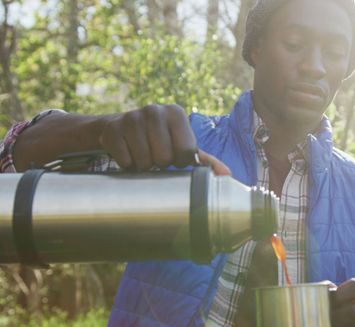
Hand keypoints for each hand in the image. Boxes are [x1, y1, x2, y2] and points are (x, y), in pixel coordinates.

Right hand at [98, 104, 229, 174]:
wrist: (120, 128)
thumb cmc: (158, 140)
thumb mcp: (182, 146)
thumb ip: (206, 160)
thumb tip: (227, 174)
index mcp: (176, 113)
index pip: (186, 153)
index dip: (179, 161)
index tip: (173, 156)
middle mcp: (155, 110)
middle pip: (165, 158)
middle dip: (160, 164)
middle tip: (155, 156)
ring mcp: (131, 117)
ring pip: (144, 161)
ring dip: (143, 165)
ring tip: (142, 154)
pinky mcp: (112, 129)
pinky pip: (125, 160)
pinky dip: (127, 164)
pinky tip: (128, 153)